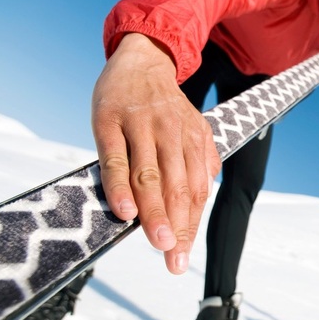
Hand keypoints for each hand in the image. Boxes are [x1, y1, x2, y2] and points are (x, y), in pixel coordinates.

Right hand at [91, 33, 220, 273]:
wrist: (140, 58)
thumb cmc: (163, 103)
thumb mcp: (193, 123)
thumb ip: (203, 154)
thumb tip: (210, 185)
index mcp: (192, 139)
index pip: (196, 189)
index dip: (190, 224)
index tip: (182, 256)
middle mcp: (170, 134)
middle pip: (175, 187)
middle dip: (176, 226)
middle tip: (174, 260)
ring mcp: (139, 127)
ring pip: (148, 176)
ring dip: (154, 212)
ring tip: (158, 244)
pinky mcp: (108, 121)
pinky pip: (114, 158)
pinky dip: (119, 186)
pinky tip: (124, 211)